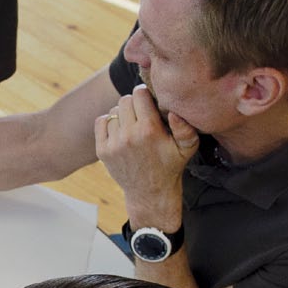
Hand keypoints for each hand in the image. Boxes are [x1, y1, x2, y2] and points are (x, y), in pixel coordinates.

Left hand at [94, 84, 197, 225]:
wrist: (149, 192)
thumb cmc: (170, 165)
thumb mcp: (187, 147)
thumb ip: (185, 127)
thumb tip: (173, 111)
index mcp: (149, 130)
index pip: (140, 94)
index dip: (145, 95)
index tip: (150, 102)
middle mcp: (128, 136)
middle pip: (125, 100)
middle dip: (134, 103)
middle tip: (142, 114)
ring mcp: (113, 144)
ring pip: (113, 111)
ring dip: (123, 114)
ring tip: (133, 125)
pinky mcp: (102, 151)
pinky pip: (100, 122)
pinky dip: (109, 122)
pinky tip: (121, 130)